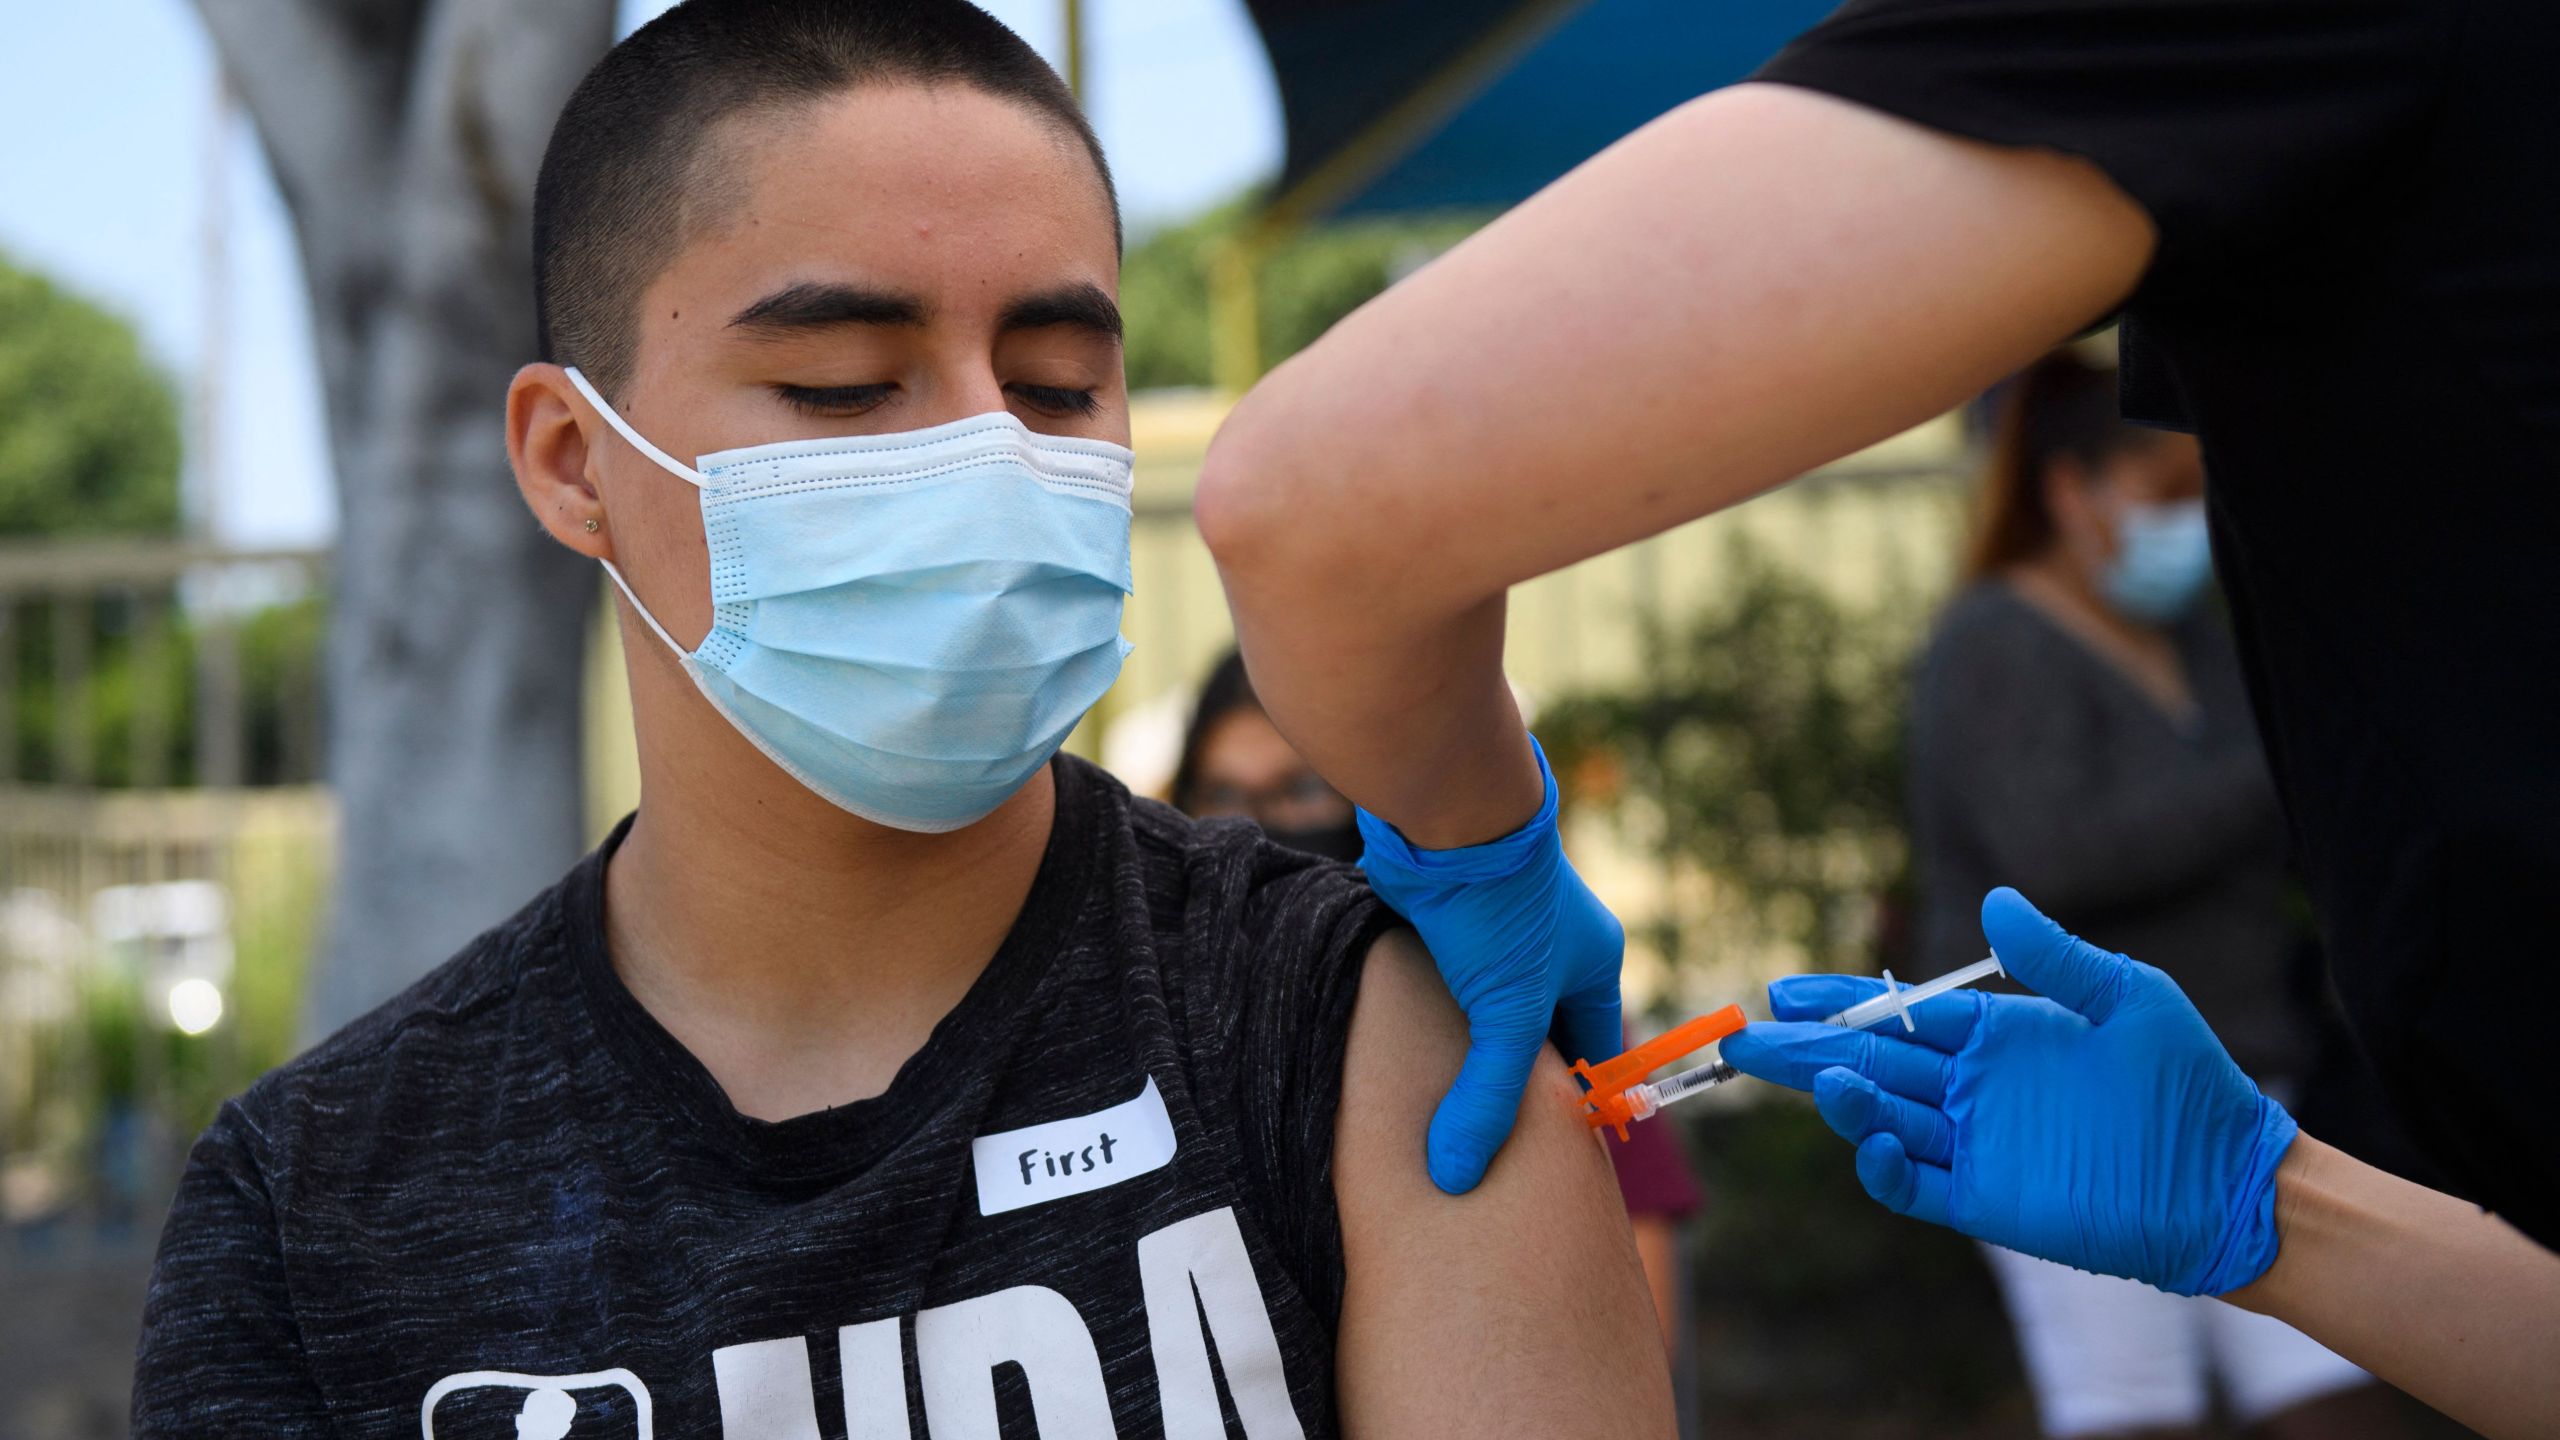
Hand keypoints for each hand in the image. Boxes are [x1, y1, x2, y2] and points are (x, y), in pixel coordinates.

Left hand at [1356, 736, 1624, 1194]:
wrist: (1445, 817)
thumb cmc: (1499, 912)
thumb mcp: (1507, 1016)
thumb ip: (1486, 1096)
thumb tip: (1457, 1175)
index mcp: (1592, 961)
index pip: (1592, 1050)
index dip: (1573, 1098)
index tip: (1546, 1152)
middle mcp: (1552, 944)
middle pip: (1538, 1028)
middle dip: (1515, 1077)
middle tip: (1488, 1136)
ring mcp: (1498, 928)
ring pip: (1486, 1003)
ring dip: (1467, 1042)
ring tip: (1442, 1100)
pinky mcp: (1449, 916)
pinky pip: (1445, 978)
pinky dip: (1431, 1010)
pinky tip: (1408, 1046)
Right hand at [1719, 887, 2295, 1294]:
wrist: (2228, 1182)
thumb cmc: (2189, 1084)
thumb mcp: (2129, 999)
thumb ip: (2057, 956)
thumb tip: (1994, 901)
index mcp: (1999, 1038)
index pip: (1899, 1015)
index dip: (1839, 1003)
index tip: (1784, 990)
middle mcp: (1974, 1091)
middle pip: (1870, 1065)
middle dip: (1805, 1050)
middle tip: (1744, 1040)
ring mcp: (1976, 1147)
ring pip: (1881, 1119)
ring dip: (1838, 1099)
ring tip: (1809, 1076)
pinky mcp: (1986, 1202)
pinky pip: (1915, 1185)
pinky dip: (1881, 1164)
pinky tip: (1866, 1137)